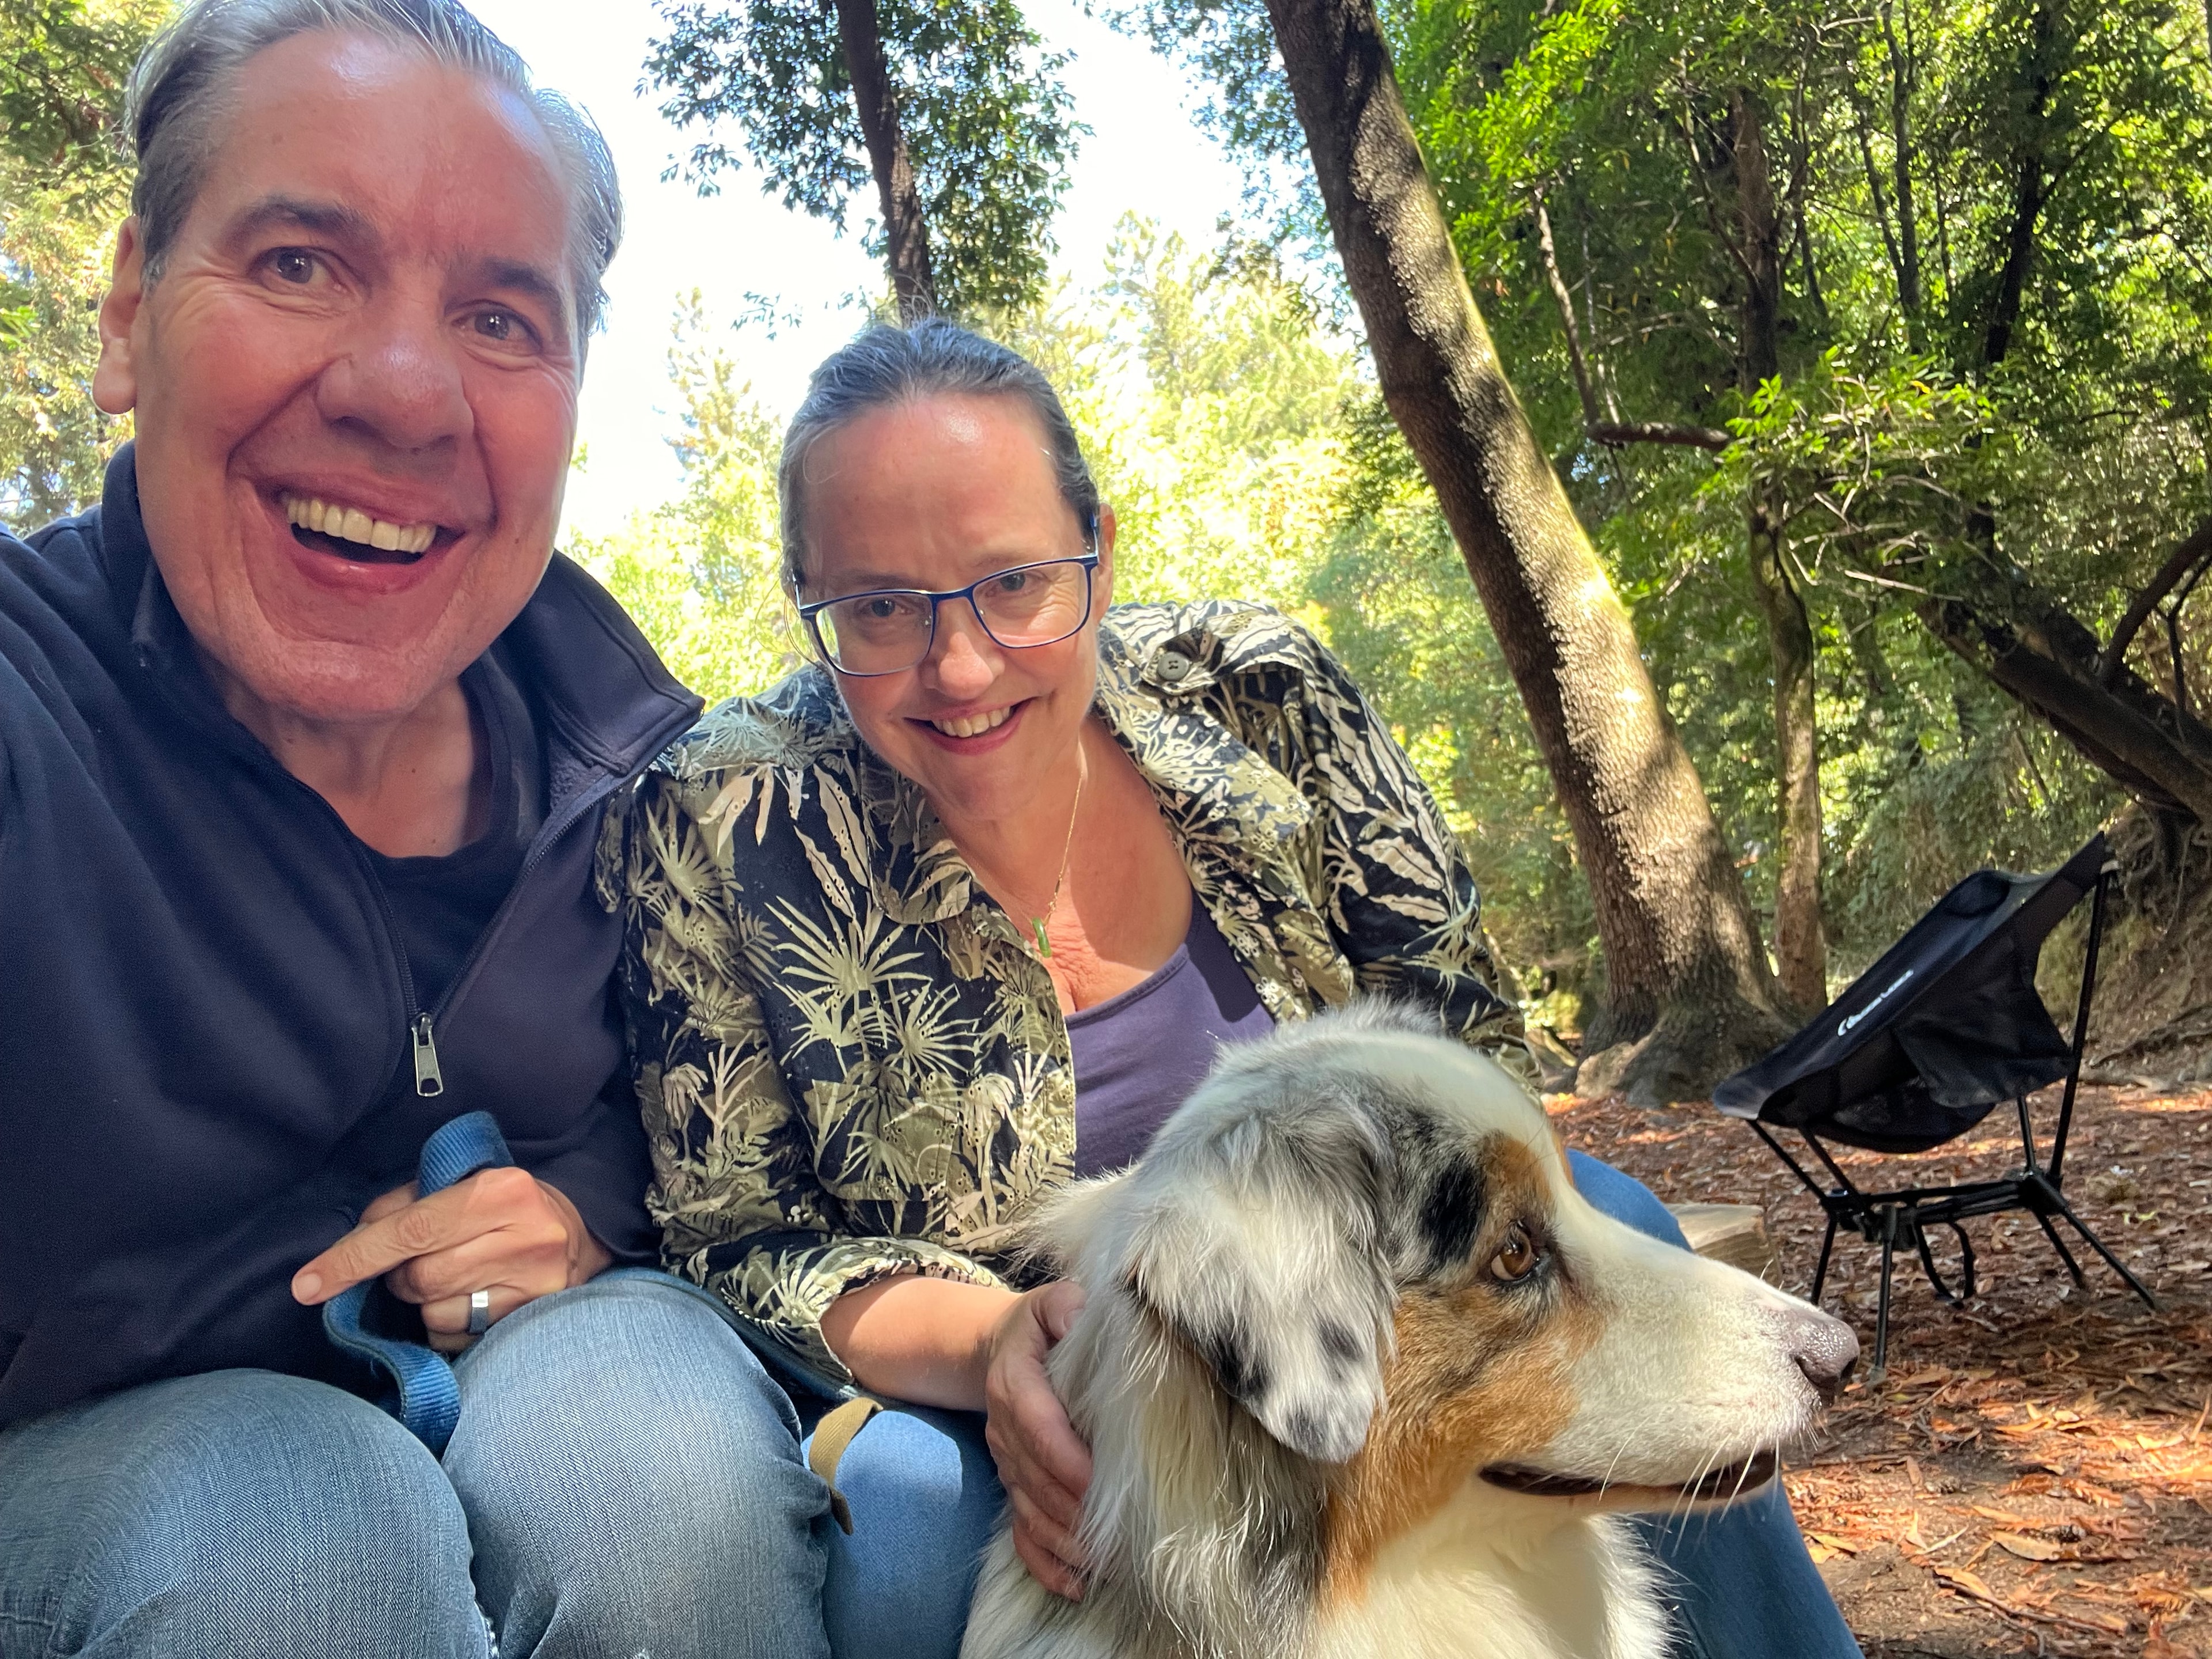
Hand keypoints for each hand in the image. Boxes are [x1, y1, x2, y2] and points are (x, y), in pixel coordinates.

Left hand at [290, 1168, 611, 1351]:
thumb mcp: (462, 1185)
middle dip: (400, 1277)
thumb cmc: (505, 1207)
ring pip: (435, 1312)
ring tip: (453, 1279)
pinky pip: (456, 1337)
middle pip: (419, 1277)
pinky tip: (470, 1301)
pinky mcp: (531, 1318)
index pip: (410, 1229)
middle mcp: (521, 1236)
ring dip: (425, 1302)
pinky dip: (446, 1325)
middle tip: (419, 1262)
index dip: (352, 1259)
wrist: (580, 1236)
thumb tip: (354, 1240)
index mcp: (499, 1190)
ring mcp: (531, 1283)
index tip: (306, 1285)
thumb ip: (406, 1205)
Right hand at [982, 1279, 1091, 1599]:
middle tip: (1122, 1537)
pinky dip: (1045, 1564)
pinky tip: (1077, 1585)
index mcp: (1014, 1382)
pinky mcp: (1011, 1486)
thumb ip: (1067, 1306)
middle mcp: (1004, 1428)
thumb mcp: (1053, 1301)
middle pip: (1037, 1480)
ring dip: (1067, 1543)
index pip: (1039, 1427)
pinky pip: (1019, 1533)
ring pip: (1030, 1513)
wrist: (1000, 1349)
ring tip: (1108, 1566)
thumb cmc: (1043, 1325)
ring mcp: (1005, 1463)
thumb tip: (1084, 1318)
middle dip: (1076, 1512)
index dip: (1068, 1459)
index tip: (1102, 1483)